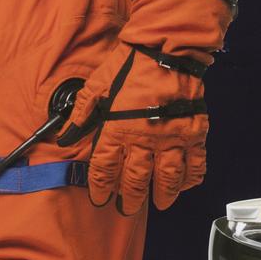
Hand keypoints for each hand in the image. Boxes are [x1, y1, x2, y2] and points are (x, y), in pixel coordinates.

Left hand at [61, 45, 208, 213]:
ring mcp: (172, 137)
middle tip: (127, 208)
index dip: (101, 186)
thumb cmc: (129, 66)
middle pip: (136, 178)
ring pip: (168, 177)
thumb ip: (81, 113)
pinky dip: (191, 177)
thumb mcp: (96, 86)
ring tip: (160, 203)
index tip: (100, 198)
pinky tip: (185, 184)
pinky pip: (195, 163)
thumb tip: (65, 133)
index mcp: (117, 128)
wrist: (165, 51)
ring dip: (164, 194)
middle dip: (130, 197)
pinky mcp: (194, 132)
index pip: (105, 167)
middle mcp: (145, 138)